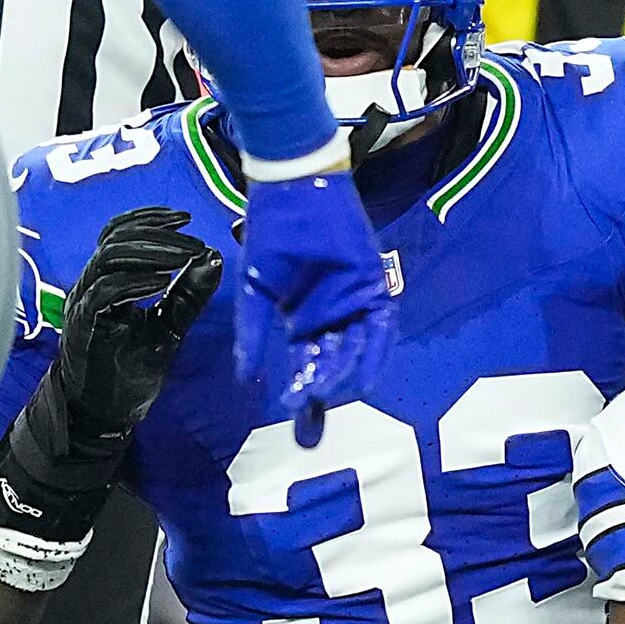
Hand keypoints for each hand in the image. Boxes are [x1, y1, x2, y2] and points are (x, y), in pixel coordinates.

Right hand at [0, 208, 219, 545]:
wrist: (101, 414)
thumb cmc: (127, 369)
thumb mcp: (168, 327)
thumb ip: (188, 296)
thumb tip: (214, 259)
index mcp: (106, 280)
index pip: (119, 233)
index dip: (150, 219)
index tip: (186, 219)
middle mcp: (90, 286)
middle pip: (115, 239)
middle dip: (158, 233)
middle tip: (193, 238)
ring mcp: (85, 305)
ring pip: (108, 259)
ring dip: (151, 252)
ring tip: (184, 256)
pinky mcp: (86, 328)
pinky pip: (104, 293)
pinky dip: (135, 282)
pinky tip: (163, 282)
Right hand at [234, 168, 393, 447]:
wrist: (293, 191)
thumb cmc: (271, 234)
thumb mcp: (256, 291)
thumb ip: (252, 334)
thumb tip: (245, 379)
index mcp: (304, 321)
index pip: (307, 367)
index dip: (303, 398)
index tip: (299, 433)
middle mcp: (332, 318)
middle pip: (331, 365)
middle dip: (320, 394)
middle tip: (306, 418)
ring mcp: (354, 304)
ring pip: (355, 350)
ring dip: (343, 374)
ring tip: (326, 394)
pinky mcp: (373, 287)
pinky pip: (379, 328)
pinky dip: (374, 352)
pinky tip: (365, 377)